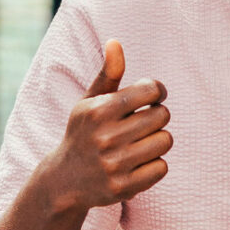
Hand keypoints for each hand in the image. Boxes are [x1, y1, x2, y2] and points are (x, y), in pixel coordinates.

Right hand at [33, 40, 170, 213]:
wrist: (65, 180)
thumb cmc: (83, 133)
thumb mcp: (89, 103)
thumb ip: (107, 74)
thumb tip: (115, 42)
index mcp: (98, 111)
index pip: (151, 90)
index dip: (157, 91)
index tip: (151, 97)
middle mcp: (105, 137)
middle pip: (162, 116)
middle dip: (157, 116)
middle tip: (143, 123)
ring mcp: (114, 164)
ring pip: (165, 141)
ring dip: (158, 140)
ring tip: (140, 143)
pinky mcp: (123, 187)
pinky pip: (161, 167)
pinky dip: (155, 164)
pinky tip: (137, 163)